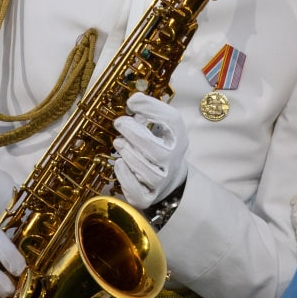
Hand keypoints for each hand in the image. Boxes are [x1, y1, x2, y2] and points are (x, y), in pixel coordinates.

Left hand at [112, 92, 188, 208]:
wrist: (169, 181)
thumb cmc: (160, 147)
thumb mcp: (162, 128)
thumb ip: (150, 111)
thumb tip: (134, 100)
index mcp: (178, 140)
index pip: (172, 121)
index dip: (151, 109)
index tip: (132, 102)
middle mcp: (173, 162)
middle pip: (154, 148)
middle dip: (133, 133)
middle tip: (119, 122)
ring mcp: (161, 181)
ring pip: (142, 169)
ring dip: (127, 152)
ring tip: (118, 143)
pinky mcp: (147, 197)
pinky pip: (134, 187)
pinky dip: (124, 173)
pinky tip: (119, 162)